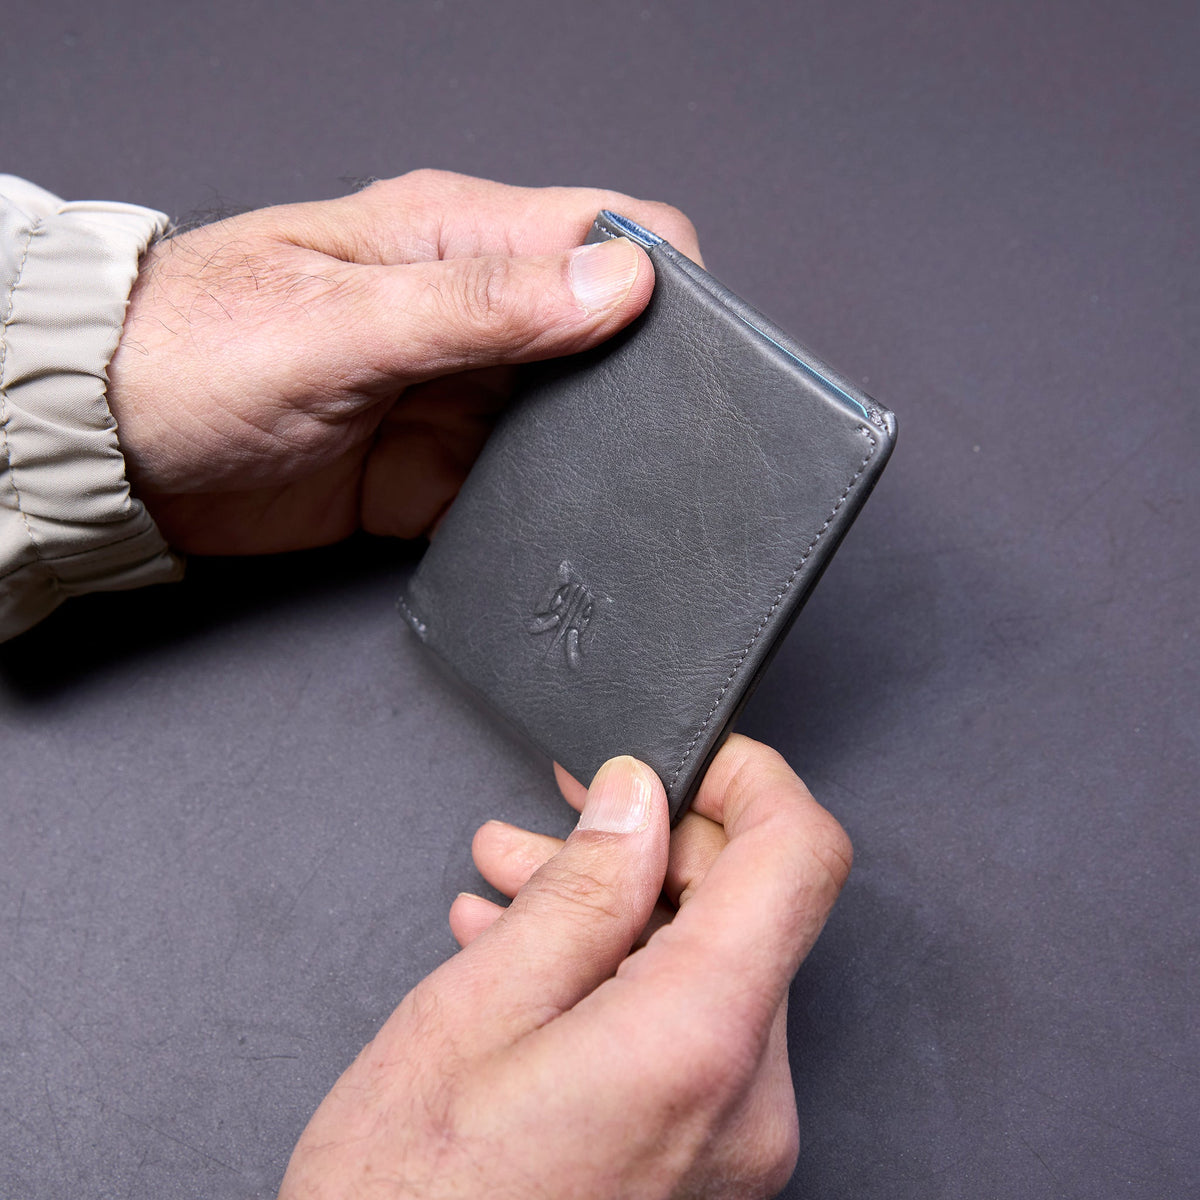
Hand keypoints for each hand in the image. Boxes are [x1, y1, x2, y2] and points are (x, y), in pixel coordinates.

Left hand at [106, 170, 699, 553]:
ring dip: (601, 453)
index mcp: (455, 240)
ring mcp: (461, 401)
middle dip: (647, 379)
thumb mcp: (342, 321)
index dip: (663, 280)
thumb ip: (481, 305)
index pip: (604, 232)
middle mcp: (472, 318)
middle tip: (666, 432)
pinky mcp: (441, 476)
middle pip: (607, 335)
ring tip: (619, 484)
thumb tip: (618, 285)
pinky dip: (548, 512)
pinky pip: (525, 495)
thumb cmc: (194, 354)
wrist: (114, 455)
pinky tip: (558, 527)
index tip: (693, 346)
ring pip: (577, 422)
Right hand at [279, 736, 851, 1199]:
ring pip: (708, 962)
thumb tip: (634, 801)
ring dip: (619, 909)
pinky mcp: (706, 1162)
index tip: (688, 753)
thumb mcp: (472, 1016)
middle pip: (746, 906)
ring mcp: (734, 1142)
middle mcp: (746, 1100)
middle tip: (546, 830)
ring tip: (513, 891)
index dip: (749, 778)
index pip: (797, 858)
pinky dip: (622, 973)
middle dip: (646, 846)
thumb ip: (577, 893)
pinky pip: (690, 1026)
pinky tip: (534, 961)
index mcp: (698, 1042)